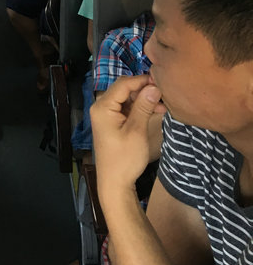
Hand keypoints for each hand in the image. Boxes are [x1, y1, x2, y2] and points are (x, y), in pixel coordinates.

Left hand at [91, 75, 166, 202]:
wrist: (115, 184)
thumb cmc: (125, 159)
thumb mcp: (137, 131)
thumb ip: (144, 106)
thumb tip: (154, 86)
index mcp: (103, 107)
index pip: (123, 84)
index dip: (142, 80)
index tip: (161, 81)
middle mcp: (101, 107)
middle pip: (124, 89)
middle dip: (143, 90)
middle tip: (163, 94)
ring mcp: (105, 115)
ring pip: (126, 98)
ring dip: (143, 100)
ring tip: (162, 106)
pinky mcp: (111, 122)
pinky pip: (125, 108)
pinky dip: (138, 108)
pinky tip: (153, 111)